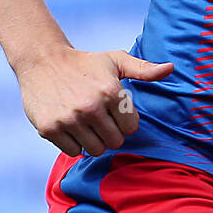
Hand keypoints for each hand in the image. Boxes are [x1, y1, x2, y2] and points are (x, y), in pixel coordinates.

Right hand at [14, 45, 173, 156]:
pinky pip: (73, 152)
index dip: (124, 121)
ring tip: (85, 123)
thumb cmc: (84, 63)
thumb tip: (171, 68)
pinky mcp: (50, 129)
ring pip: (94, 150)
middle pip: (114, 142)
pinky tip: (70, 126)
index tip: (113, 112)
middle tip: (99, 119)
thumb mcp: (115, 60)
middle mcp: (90, 106)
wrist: (42, 61)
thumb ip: (143, 69)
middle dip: (110, 133)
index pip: (131, 128)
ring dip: (92, 140)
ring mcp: (69, 119)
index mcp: (111, 91)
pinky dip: (73, 143)